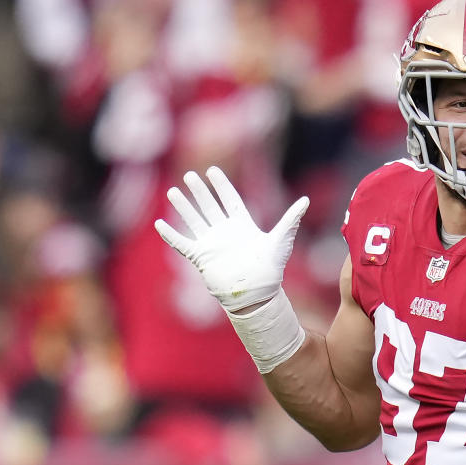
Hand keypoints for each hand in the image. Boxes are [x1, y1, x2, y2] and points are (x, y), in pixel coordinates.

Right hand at [154, 167, 308, 313]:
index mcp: (242, 225)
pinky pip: (182, 243)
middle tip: (189, 175)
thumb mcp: (281, 239)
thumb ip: (291, 219)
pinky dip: (170, 235)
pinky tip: (159, 224)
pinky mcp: (202, 257)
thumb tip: (306, 200)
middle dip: (199, 191)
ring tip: (173, 191)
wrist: (257, 294)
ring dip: (183, 207)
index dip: (221, 185)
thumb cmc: (271, 269)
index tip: (213, 170)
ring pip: (194, 220)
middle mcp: (225, 232)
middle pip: (209, 206)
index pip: (229, 200)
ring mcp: (212, 244)